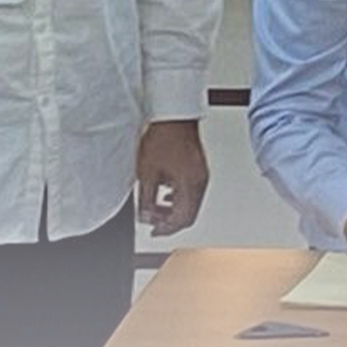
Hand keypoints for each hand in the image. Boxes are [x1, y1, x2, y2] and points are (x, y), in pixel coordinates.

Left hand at [137, 120, 208, 236]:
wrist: (173, 115)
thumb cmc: (163, 137)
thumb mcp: (147, 173)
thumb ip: (146, 199)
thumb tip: (145, 215)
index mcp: (190, 185)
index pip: (182, 219)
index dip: (166, 229)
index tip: (154, 231)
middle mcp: (200, 181)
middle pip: (189, 214)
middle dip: (170, 221)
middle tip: (154, 222)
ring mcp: (201, 173)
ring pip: (191, 203)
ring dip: (174, 209)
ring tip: (156, 207)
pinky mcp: (199, 166)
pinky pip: (192, 190)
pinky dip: (178, 197)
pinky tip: (165, 192)